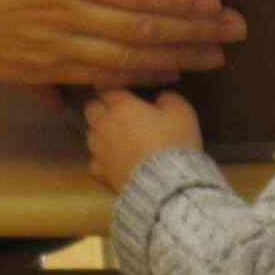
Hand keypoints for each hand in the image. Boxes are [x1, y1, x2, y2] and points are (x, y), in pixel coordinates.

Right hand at [0, 0, 244, 99]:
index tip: (219, 1)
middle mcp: (60, 12)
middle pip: (142, 28)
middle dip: (196, 32)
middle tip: (238, 33)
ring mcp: (50, 48)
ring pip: (127, 59)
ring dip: (175, 58)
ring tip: (213, 57)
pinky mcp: (38, 70)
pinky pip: (99, 76)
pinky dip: (137, 76)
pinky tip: (162, 72)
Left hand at [84, 88, 204, 188]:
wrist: (166, 184)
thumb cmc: (174, 143)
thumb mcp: (183, 113)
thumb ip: (169, 99)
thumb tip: (161, 98)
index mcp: (122, 106)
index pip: (109, 91)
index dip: (117, 93)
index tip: (125, 97)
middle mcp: (104, 124)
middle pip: (92, 109)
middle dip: (102, 109)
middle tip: (117, 115)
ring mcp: (99, 149)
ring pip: (91, 135)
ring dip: (101, 134)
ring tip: (116, 140)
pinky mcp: (101, 173)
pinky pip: (95, 162)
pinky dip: (102, 161)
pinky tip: (113, 163)